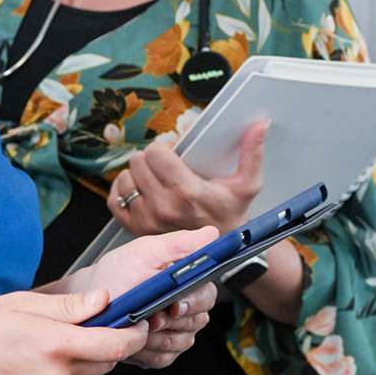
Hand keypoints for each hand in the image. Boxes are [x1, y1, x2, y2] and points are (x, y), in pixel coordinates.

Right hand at [0, 289, 148, 374]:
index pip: (117, 345)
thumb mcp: (21, 305)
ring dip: (82, 361)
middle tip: (90, 325)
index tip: (138, 322)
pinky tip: (35, 363)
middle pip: (107, 363)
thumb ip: (68, 306)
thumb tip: (105, 300)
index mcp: (56, 345)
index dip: (135, 333)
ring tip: (49, 344)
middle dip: (108, 344)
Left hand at [79, 226, 218, 369]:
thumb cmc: (116, 273)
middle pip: (197, 321)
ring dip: (157, 335)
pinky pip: (163, 358)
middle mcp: (187, 309)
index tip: (174, 304)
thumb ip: (178, 244)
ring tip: (137, 324)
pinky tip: (133, 337)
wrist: (89, 300)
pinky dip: (146, 350)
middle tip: (150, 316)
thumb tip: (211, 234)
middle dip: (172, 320)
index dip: (193, 302)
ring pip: (181, 342)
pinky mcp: (161, 354)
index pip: (207, 295)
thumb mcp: (144, 252)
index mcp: (187, 282)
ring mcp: (176, 333)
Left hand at [108, 119, 267, 235]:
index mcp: (187, 192)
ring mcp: (146, 220)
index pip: (155, 153)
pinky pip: (114, 201)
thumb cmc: (231, 214)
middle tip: (163, 165)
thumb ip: (252, 153)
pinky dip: (122, 191)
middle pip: (138, 162)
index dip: (163, 147)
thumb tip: (260, 124)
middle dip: (150, 158)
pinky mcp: (135, 229)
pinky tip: (136, 188)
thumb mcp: (247, 184)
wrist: (220, 250)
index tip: (172, 152)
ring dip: (136, 174)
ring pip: (125, 179)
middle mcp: (163, 207)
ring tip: (152, 177)